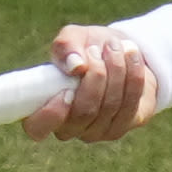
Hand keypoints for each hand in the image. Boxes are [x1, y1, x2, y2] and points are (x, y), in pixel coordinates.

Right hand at [22, 24, 155, 142]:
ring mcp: (95, 132)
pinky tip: (131, 55)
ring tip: (115, 46)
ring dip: (117, 70)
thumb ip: (67, 47)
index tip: (66, 88)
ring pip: (110, 106)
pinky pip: (130, 104)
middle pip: (84, 112)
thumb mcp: (72, 39)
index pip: (38, 128)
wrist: (117, 53)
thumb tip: (76, 66)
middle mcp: (68, 127)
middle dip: (96, 75)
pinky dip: (134, 76)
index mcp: (44, 109)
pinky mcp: (121, 127)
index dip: (51, 114)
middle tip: (97, 49)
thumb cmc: (85, 48)